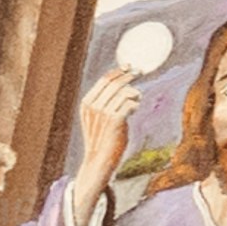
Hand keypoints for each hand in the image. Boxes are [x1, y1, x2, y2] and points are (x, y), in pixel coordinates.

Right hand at [73, 62, 147, 187]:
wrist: (99, 159)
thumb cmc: (102, 138)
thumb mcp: (96, 117)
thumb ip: (104, 102)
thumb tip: (122, 85)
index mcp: (86, 103)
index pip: (104, 80)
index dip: (118, 71)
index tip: (129, 66)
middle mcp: (93, 106)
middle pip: (115, 83)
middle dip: (129, 76)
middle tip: (139, 73)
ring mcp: (103, 113)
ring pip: (125, 92)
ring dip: (134, 93)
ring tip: (136, 100)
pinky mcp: (115, 120)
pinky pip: (130, 103)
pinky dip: (135, 104)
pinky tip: (134, 109)